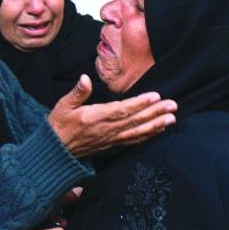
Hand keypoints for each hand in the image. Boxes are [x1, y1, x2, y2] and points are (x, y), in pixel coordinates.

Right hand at [47, 75, 176, 157]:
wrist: (55, 152)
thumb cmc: (58, 126)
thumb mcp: (63, 106)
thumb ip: (77, 92)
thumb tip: (85, 78)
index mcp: (95, 117)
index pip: (122, 110)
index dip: (140, 104)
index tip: (155, 97)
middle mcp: (106, 130)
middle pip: (135, 121)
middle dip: (155, 113)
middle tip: (172, 106)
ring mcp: (111, 139)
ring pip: (137, 132)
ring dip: (156, 126)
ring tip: (172, 118)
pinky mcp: (112, 146)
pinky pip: (132, 141)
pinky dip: (147, 137)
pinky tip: (159, 131)